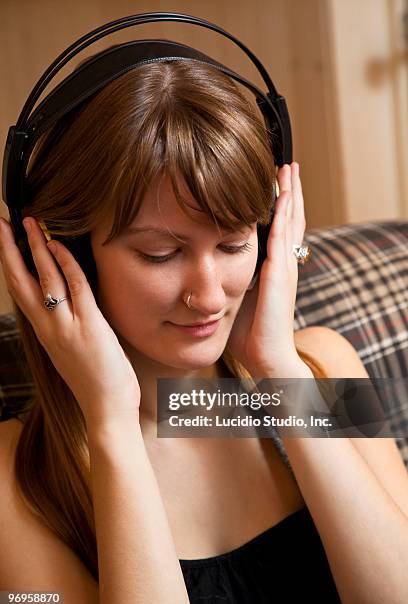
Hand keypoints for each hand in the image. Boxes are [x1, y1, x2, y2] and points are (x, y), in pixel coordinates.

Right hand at [0, 216, 140, 425]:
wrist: (106, 409)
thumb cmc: (94, 381)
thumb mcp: (71, 349)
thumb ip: (64, 323)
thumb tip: (65, 296)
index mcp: (44, 333)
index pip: (19, 291)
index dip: (9, 264)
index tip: (4, 241)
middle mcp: (48, 328)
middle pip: (20, 281)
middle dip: (10, 249)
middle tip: (4, 222)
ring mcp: (67, 327)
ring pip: (45, 279)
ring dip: (37, 248)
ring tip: (32, 224)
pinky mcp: (89, 326)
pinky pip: (75, 287)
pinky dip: (67, 265)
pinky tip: (60, 247)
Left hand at [226, 162, 306, 377]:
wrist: (267, 357)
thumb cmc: (250, 335)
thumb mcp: (237, 300)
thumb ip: (229, 282)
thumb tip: (209, 272)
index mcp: (275, 270)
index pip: (279, 231)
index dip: (279, 207)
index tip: (274, 185)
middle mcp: (284, 264)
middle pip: (290, 219)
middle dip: (289, 192)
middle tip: (288, 166)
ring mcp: (286, 266)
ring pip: (290, 221)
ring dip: (289, 193)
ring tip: (288, 168)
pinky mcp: (280, 272)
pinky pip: (283, 234)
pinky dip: (283, 211)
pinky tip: (282, 192)